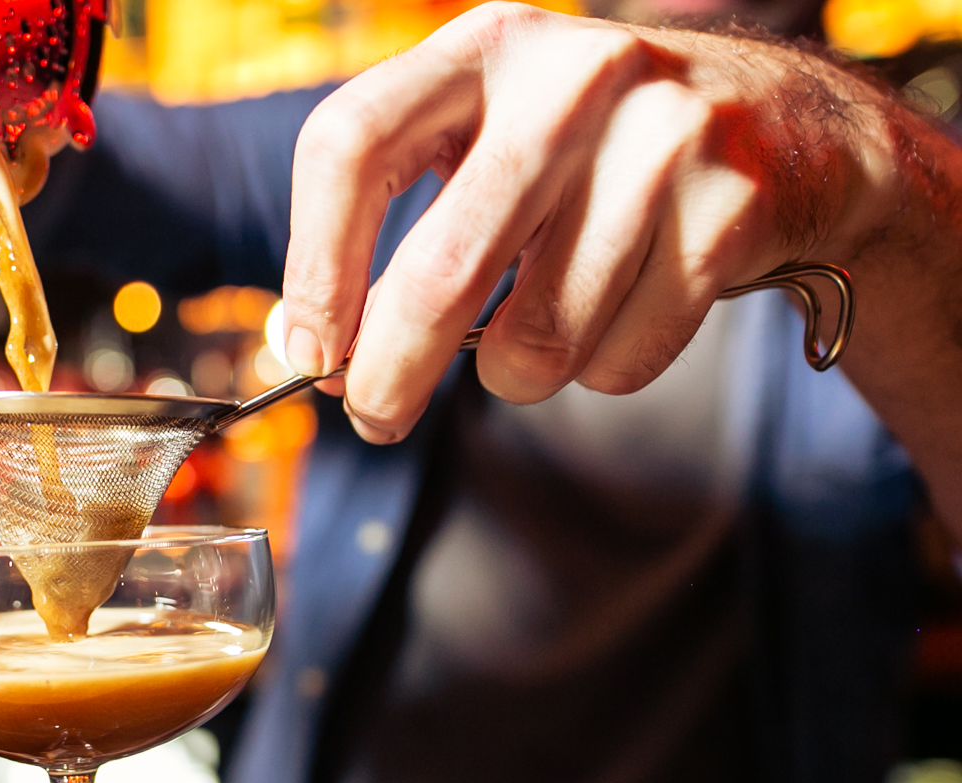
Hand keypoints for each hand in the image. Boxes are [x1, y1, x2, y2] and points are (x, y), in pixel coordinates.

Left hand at [281, 3, 901, 443]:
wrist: (793, 132)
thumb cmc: (597, 159)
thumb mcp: (492, 144)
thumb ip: (397, 222)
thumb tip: (307, 347)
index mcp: (486, 47)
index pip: (350, 145)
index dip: (313, 267)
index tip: (308, 352)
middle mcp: (573, 74)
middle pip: (441, 269)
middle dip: (390, 373)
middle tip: (377, 418)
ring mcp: (663, 135)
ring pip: (534, 338)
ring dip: (514, 376)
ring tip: (532, 341)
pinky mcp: (731, 207)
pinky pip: (617, 360)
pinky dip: (601, 371)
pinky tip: (621, 317)